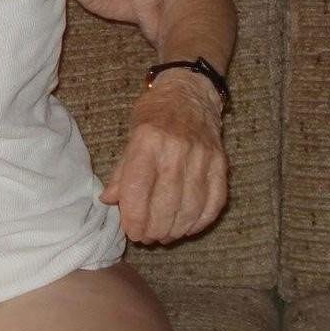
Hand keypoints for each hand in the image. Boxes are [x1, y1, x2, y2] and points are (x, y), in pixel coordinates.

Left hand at [99, 72, 227, 243]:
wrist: (189, 93)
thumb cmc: (153, 115)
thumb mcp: (129, 137)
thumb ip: (121, 171)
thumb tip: (108, 201)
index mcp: (147, 142)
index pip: (138, 188)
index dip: (134, 216)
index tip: (131, 231)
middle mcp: (176, 149)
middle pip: (165, 203)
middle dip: (154, 229)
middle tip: (146, 237)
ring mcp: (202, 157)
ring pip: (190, 207)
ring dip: (176, 229)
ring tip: (164, 236)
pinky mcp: (221, 163)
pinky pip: (214, 201)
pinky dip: (200, 221)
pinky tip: (188, 228)